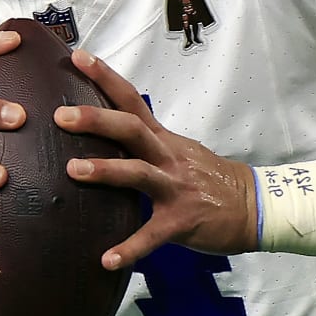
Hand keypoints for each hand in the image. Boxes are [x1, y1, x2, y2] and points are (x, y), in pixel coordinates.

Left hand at [57, 51, 256, 270]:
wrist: (254, 206)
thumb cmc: (210, 180)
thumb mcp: (179, 153)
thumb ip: (146, 145)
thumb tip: (106, 138)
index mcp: (163, 139)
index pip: (132, 100)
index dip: (106, 77)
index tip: (78, 56)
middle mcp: (168, 157)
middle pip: (131, 129)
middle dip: (96, 120)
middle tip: (61, 115)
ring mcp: (176, 188)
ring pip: (139, 173)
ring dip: (106, 170)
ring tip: (74, 170)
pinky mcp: (182, 221)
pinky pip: (152, 235)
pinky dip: (130, 248)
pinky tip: (107, 259)